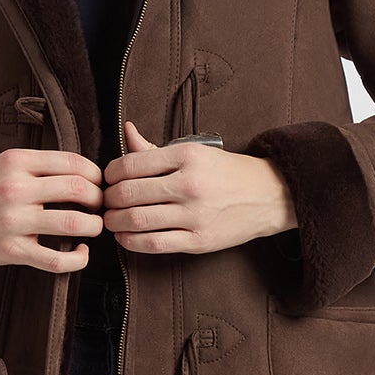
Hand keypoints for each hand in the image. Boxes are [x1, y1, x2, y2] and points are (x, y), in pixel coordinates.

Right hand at [0, 148, 103, 274]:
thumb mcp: (3, 164)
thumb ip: (38, 165)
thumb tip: (83, 170)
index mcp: (16, 162)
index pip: (72, 162)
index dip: (95, 173)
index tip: (99, 183)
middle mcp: (15, 189)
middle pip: (78, 190)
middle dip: (99, 198)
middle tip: (101, 205)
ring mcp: (14, 222)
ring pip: (74, 223)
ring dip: (95, 226)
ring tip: (94, 226)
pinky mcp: (12, 250)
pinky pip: (57, 260)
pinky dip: (79, 258)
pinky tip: (81, 251)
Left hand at [101, 123, 295, 253]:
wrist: (269, 195)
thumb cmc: (228, 172)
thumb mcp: (194, 151)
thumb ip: (156, 148)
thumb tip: (126, 131)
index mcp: (187, 156)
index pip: (131, 164)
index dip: (111, 174)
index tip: (109, 179)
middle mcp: (189, 184)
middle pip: (129, 193)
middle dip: (109, 199)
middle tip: (106, 202)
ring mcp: (194, 214)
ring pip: (137, 219)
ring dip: (115, 221)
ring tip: (112, 219)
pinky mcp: (198, 240)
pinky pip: (154, 243)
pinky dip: (131, 241)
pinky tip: (125, 237)